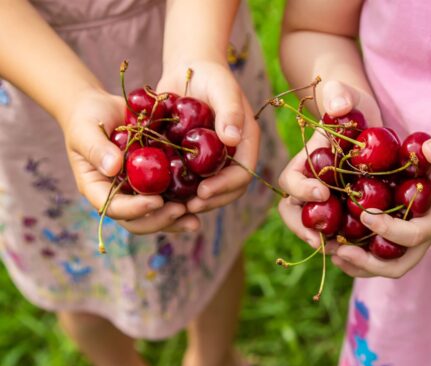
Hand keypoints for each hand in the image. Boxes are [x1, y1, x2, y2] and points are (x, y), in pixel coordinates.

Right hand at [63, 88, 188, 234]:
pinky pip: (170, 198)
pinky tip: (204, 201)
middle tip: (181, 211)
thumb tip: (114, 167)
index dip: (135, 209)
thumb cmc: (87, 117)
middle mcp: (119, 196)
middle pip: (138, 221)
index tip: (155, 201)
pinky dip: (185, 203)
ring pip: (156, 215)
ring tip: (195, 218)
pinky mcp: (154, 183)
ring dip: (176, 220)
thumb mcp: (86, 129)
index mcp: (98, 190)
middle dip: (160, 219)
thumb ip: (96, 148)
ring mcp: (137, 193)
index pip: (115, 208)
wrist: (102, 109)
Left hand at [157, 60, 259, 230]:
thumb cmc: (209, 75)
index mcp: (245, 142)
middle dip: (210, 201)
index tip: (203, 191)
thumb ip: (229, 109)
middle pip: (228, 189)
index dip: (225, 187)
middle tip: (187, 207)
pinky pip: (189, 182)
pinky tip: (162, 195)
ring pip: (209, 190)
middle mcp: (232, 156)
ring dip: (194, 201)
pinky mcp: (194, 161)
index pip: (242, 174)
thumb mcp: (221, 87)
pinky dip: (178, 190)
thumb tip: (233, 139)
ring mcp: (213, 161)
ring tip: (174, 206)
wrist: (187, 70)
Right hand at [278, 80, 380, 249]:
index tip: (323, 192)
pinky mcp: (344, 208)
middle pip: (293, 213)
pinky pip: (339, 229)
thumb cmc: (350, 104)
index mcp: (302, 163)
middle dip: (303, 228)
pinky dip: (346, 239)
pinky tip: (363, 246)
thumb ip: (338, 95)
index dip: (302, 190)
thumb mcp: (346, 95)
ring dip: (324, 241)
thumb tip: (338, 107)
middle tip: (322, 241)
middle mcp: (308, 185)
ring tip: (342, 250)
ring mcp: (325, 199)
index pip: (289, 182)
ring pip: (314, 226)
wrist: (363, 119)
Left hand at [331, 136, 430, 277]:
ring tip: (331, 252)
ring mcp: (407, 246)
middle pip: (397, 265)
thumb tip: (430, 150)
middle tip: (342, 249)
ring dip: (356, 265)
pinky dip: (354, 262)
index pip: (414, 235)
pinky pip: (374, 262)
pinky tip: (334, 251)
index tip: (365, 215)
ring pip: (383, 268)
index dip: (390, 229)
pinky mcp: (394, 245)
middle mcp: (421, 240)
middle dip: (369, 262)